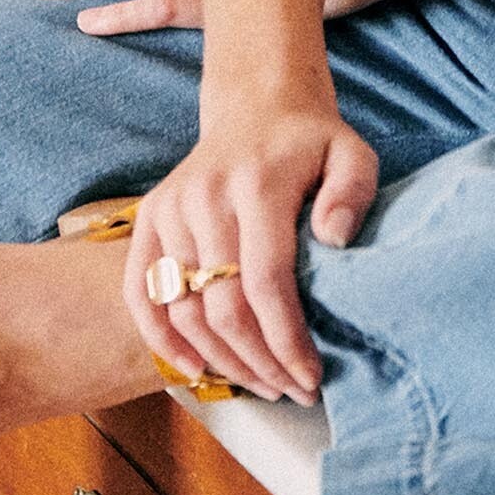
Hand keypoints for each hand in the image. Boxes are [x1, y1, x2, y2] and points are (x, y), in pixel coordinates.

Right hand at [121, 98, 378, 402]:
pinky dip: (162, 338)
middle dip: (259, 362)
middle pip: (222, 306)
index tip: (310, 376)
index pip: (265, 282)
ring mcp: (170, 207)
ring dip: (221, 361)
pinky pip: (141, 291)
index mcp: (257, 183)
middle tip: (292, 389)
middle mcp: (204, 196)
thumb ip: (353, 193)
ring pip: (183, 309)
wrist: (257, 104)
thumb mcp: (353, 154)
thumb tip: (334, 239)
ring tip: (261, 384)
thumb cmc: (311, 143)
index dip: (286, 340)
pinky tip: (196, 369)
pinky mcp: (149, 216)